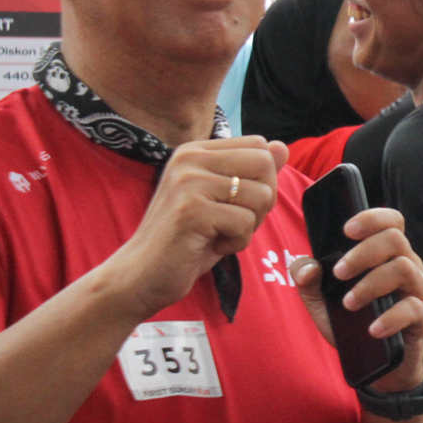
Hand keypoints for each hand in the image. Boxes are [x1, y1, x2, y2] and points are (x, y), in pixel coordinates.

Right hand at [107, 136, 286, 317]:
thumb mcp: (223, 201)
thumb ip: (250, 173)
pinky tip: (210, 245)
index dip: (263, 180)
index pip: (259, 146)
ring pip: (260, 195)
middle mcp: (190, 158)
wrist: (140, 276)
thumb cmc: (186, 240)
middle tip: (232, 221)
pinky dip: (236, 242)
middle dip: (262, 201)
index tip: (235, 204)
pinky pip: (245, 222)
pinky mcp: (191, 210)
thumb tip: (282, 147)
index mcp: (197, 151)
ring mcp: (189, 182)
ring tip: (217, 234)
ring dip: (248, 225)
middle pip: (264, 164)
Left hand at [290, 207, 422, 392]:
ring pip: (404, 269)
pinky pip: (412, 309)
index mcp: (388, 256)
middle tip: (339, 273)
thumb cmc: (355, 326)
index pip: (391, 222)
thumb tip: (305, 268)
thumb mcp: (324, 303)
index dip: (372, 218)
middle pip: (395, 239)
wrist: (381, 369)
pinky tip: (372, 329)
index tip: (347, 230)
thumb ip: (310, 282)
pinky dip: (389, 318)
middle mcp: (408, 266)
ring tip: (349, 303)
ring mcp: (418, 291)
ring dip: (371, 284)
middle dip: (363, 252)